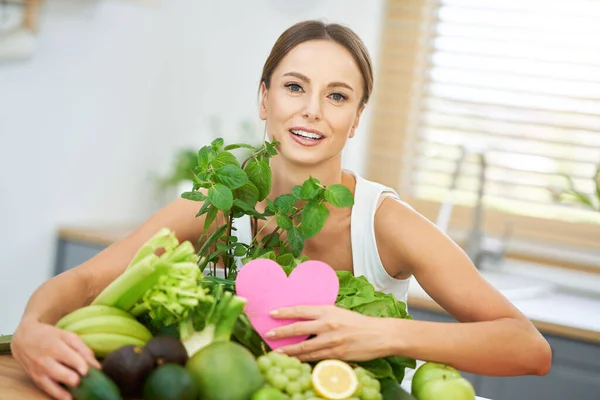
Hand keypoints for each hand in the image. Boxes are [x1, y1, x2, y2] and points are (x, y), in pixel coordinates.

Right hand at [11, 319, 100, 399]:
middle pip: (60, 373)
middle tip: (81, 379)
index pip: (70, 358)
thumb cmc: (50, 336)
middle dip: (73, 379)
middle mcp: (45, 361)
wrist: (24, 339)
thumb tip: (96, 366)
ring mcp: (39, 372)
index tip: (88, 371)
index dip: (81, 366)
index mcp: (55, 346)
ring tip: (76, 394)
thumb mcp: (67, 336)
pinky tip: (68, 398)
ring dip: (66, 392)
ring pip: (52, 386)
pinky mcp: (36, 380)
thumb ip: (83, 349)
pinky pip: (47, 390)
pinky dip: (58, 395)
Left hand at [266, 305, 393, 361]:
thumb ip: (322, 315)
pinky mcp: (335, 354)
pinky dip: (303, 359)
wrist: (379, 335)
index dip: (285, 312)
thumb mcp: (339, 313)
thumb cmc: (358, 323)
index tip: (271, 313)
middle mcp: (327, 324)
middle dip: (280, 332)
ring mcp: (331, 341)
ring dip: (288, 351)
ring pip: (304, 347)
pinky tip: (295, 360)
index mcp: (328, 310)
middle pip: (298, 328)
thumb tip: (304, 318)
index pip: (301, 310)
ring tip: (276, 352)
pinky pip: (315, 358)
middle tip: (268, 334)